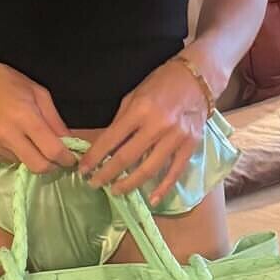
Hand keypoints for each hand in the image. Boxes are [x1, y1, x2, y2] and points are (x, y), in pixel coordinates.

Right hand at [0, 50, 78, 173]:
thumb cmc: (8, 82)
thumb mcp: (38, 93)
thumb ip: (55, 120)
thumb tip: (70, 143)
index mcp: (24, 116)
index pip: (52, 150)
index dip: (66, 159)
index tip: (71, 159)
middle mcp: (6, 134)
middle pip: (38, 167)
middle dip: (52, 166)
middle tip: (56, 158)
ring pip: (22, 163)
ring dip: (31, 155)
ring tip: (24, 136)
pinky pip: (7, 160)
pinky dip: (14, 152)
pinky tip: (8, 135)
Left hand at [76, 58, 207, 206]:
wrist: (197, 79)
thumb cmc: (161, 84)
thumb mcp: (134, 96)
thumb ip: (121, 122)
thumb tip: (105, 147)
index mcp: (140, 110)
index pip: (111, 139)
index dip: (94, 157)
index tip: (83, 169)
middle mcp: (158, 126)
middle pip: (127, 158)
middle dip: (107, 174)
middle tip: (94, 184)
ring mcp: (176, 138)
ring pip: (149, 169)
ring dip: (129, 184)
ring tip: (115, 191)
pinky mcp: (190, 146)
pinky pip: (175, 172)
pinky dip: (163, 188)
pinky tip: (151, 200)